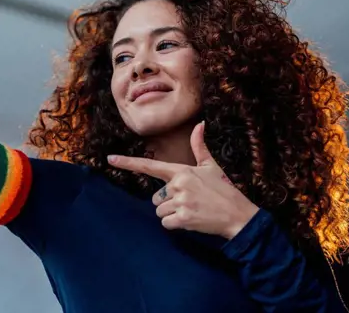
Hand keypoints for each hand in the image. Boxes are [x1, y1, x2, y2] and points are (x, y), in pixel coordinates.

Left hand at [107, 122, 258, 239]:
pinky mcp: (183, 218)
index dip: (128, 162)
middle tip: (189, 201)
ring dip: (172, 214)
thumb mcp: (211, 166)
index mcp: (182, 171)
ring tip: (192, 210)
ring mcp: (180, 201)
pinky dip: (175, 224)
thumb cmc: (224, 189)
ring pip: (160, 211)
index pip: (150, 166)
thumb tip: (200, 124)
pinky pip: (166, 223)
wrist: (238, 214)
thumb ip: (199, 147)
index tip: (110, 159)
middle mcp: (178, 184)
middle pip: (155, 197)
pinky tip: (191, 220)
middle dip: (168, 202)